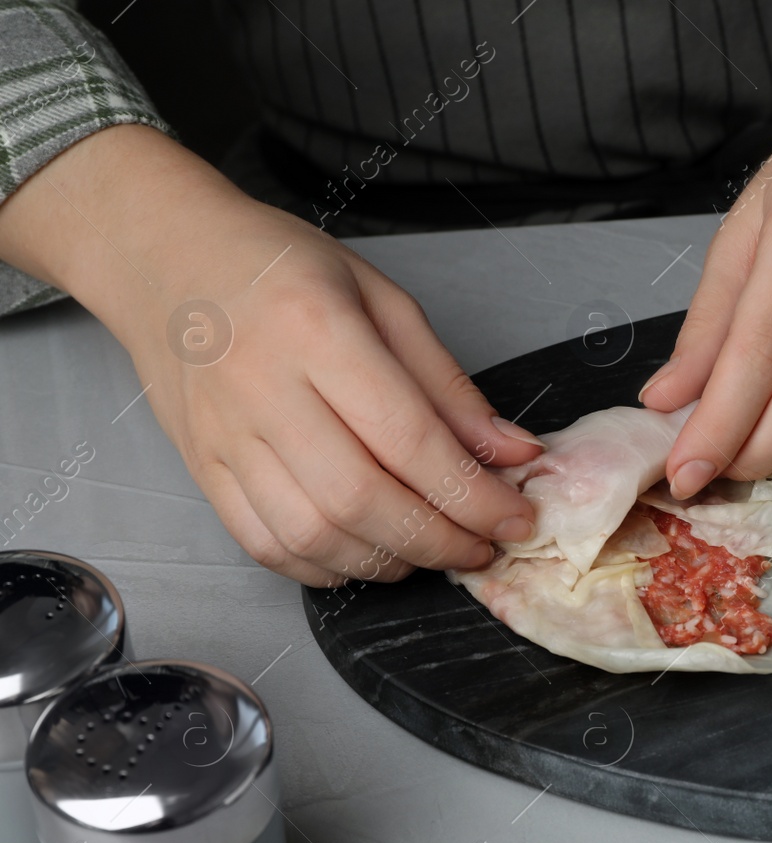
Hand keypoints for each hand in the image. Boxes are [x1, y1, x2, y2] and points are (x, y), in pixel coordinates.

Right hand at [0, 126, 542, 585]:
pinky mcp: (203, 469)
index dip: (473, 493)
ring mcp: (225, 435)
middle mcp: (263, 388)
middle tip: (482, 548)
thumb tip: (513, 454)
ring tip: (432, 551)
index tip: (516, 518)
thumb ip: (449, 385)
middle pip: (362, 498)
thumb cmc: (280, 267)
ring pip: (313, 534)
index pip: (410, 439)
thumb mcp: (383, 300)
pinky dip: (327, 567)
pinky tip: (369, 554)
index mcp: (317, 330)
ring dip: (387, 560)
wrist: (167, 259)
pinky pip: (266, 544)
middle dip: (438, 540)